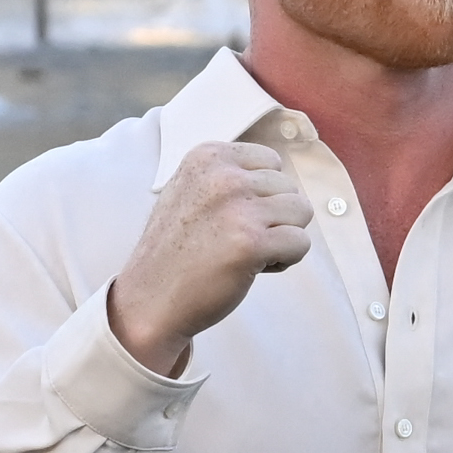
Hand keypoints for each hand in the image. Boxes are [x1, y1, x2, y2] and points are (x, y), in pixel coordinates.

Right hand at [105, 139, 313, 373]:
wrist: (151, 296)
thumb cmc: (177, 249)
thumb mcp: (190, 189)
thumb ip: (227, 176)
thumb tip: (276, 177)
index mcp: (209, 156)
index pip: (271, 161)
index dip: (264, 193)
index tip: (237, 214)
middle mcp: (224, 176)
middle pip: (289, 188)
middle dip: (274, 217)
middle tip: (239, 238)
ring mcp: (238, 208)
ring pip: (301, 213)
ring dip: (282, 237)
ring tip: (248, 251)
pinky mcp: (252, 243)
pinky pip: (300, 243)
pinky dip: (286, 259)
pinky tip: (254, 267)